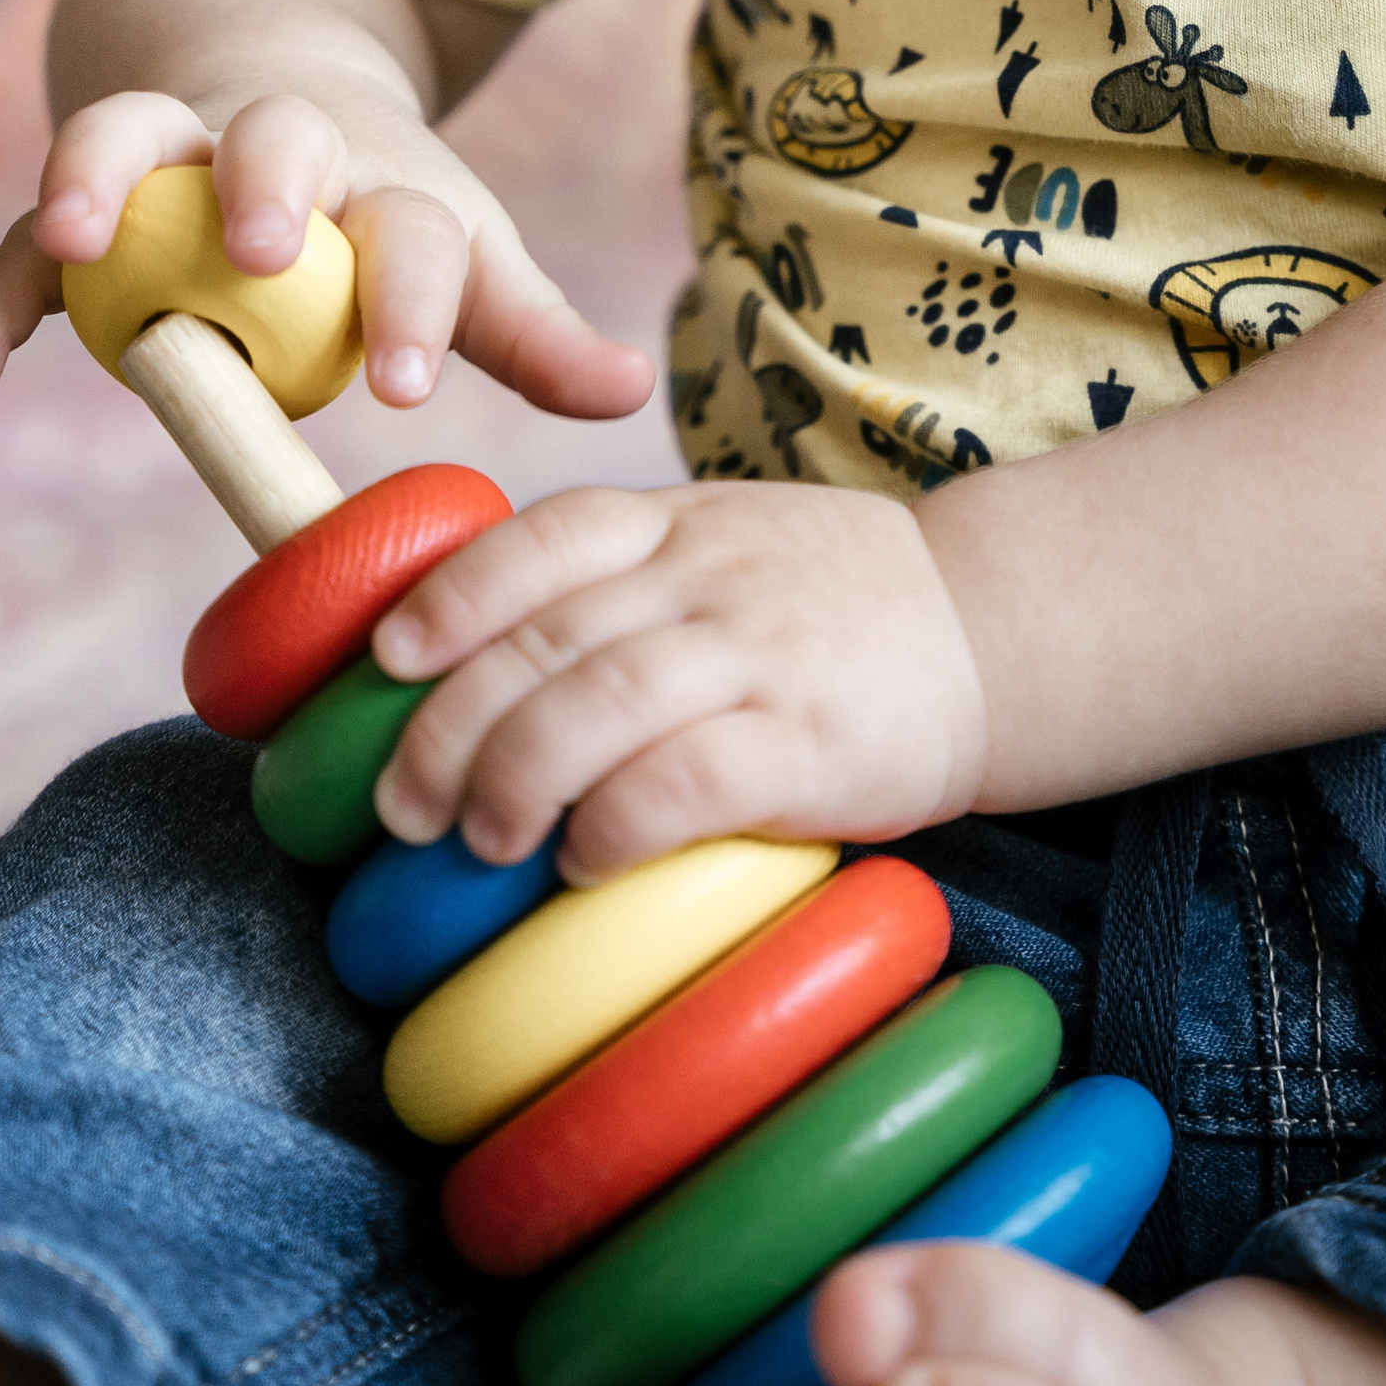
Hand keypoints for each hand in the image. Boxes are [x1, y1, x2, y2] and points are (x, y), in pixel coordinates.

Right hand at [0, 86, 655, 425]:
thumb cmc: (386, 204)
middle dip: (266, 184)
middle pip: (274, 138)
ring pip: (126, 136)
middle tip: (261, 247)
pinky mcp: (84, 201)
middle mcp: (275, 150)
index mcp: (383, 179)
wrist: (280, 81)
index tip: (406, 387)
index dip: (413, 303)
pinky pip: (21, 248)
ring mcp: (169, 162)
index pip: (412, 229)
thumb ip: (530, 330)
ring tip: (75, 243)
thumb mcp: (466, 253)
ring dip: (97, 178)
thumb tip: (633, 393)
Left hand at [368, 482, 990, 879]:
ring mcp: (760, 654)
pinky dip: (616, 823)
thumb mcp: (727, 544)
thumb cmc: (835, 605)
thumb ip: (622, 581)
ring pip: (598, 703)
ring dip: (513, 778)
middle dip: (447, 727)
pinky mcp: (809, 742)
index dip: (448, 600)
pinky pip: (687, 780)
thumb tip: (470, 665)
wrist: (997, 629)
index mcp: (678, 524)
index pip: (538, 539)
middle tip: (403, 807)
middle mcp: (708, 576)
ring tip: (478, 841)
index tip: (389, 663)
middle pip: (543, 638)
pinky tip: (584, 860)